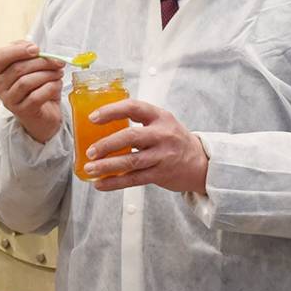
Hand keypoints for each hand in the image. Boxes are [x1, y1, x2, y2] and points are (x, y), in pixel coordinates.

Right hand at [0, 40, 64, 144]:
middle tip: (57, 62)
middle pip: (18, 68)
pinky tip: (56, 85)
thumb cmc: (37, 89)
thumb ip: (31, 55)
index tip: (36, 49)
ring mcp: (10, 100)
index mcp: (0, 72)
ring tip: (58, 73)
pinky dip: (50, 88)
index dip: (17, 50)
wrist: (44, 116)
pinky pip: (36, 96)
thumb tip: (34, 48)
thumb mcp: (33, 68)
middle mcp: (0, 86)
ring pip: (26, 82)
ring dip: (47, 74)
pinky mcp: (22, 111)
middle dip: (42, 62)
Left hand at [81, 99, 208, 193]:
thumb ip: (139, 123)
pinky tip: (100, 184)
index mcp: (160, 117)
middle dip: (107, 144)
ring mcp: (163, 155)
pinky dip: (115, 182)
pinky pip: (134, 179)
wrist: (201, 163)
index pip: (134, 107)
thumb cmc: (174, 141)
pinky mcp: (161, 174)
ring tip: (90, 169)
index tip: (93, 118)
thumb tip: (101, 127)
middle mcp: (162, 135)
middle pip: (131, 136)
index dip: (111, 111)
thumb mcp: (162, 124)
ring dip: (107, 166)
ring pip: (131, 160)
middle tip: (90, 151)